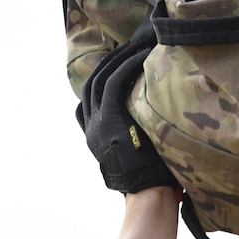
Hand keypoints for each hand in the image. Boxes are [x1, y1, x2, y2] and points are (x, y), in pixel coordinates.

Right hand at [78, 32, 180, 194]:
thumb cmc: (152, 178)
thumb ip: (135, 136)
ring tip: (136, 46)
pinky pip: (113, 82)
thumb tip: (151, 127)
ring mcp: (97, 124)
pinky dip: (126, 66)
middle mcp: (90, 129)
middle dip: (108, 63)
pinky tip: (141, 56)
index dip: (98, 81)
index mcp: (94, 138)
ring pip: (100, 79)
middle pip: (90, 84)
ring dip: (118, 59)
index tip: (114, 67)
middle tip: (127, 48)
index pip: (86, 102)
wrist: (148, 193)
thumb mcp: (137, 153)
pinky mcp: (109, 119)